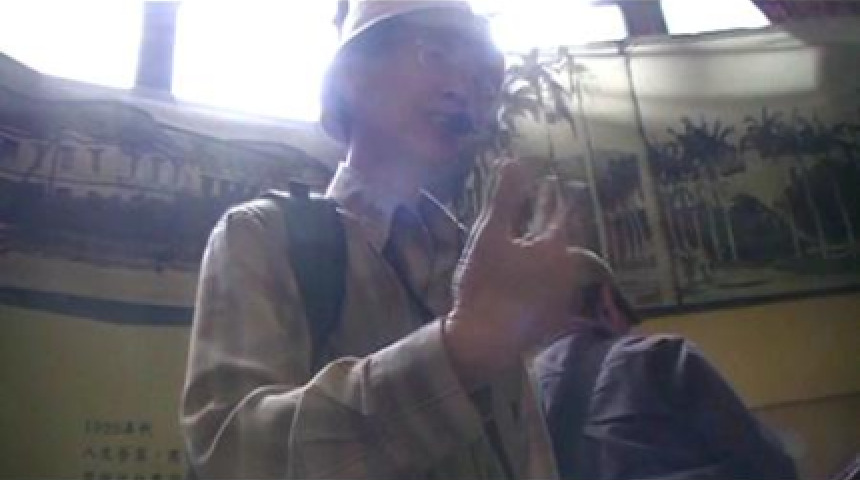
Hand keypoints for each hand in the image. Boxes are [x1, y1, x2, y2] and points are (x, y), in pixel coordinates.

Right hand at [443, 160, 608, 385]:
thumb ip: (503, 196)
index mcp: (555, 247)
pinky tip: (529, 268)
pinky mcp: (550, 312)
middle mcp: (566, 268)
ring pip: (559, 259)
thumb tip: (512, 160)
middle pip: (563, 234)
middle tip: (547, 196)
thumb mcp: (490, 234)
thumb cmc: (485, 283)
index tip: (553, 178)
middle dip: (552, 214)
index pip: (562, 210)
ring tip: (537, 230)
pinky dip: (543, 269)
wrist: (485, 340)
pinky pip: (552, 283)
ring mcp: (559, 293)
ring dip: (548, 241)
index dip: (556, 192)